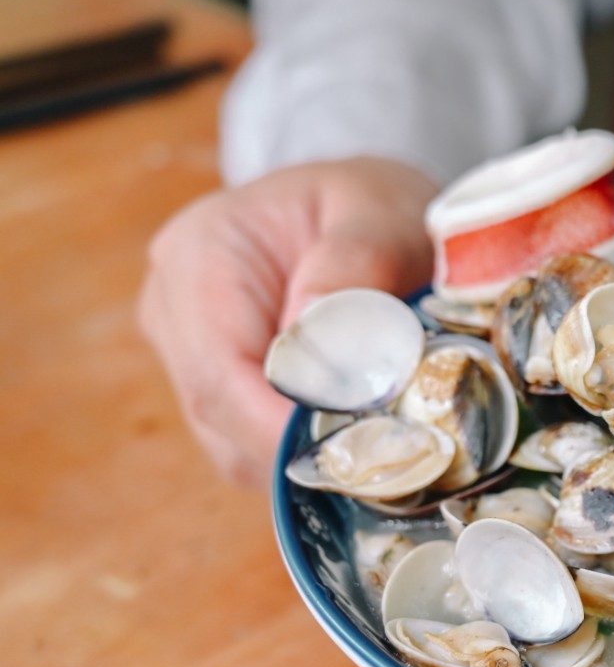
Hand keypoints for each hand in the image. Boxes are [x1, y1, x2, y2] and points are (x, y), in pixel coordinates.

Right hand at [139, 156, 438, 488]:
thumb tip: (321, 338)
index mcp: (200, 253)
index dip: (278, 426)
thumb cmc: (371, 205)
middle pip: (220, 414)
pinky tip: (356, 437)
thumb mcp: (381, 215)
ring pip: (233, 442)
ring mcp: (187, 350)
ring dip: (305, 456)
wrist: (360, 208)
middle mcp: (173, 306)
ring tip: (381, 442)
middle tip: (386, 460)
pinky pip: (250, 443)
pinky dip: (303, 452)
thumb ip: (356, 265)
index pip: (218, 368)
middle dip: (301, 449)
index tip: (351, 455)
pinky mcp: (216, 384)